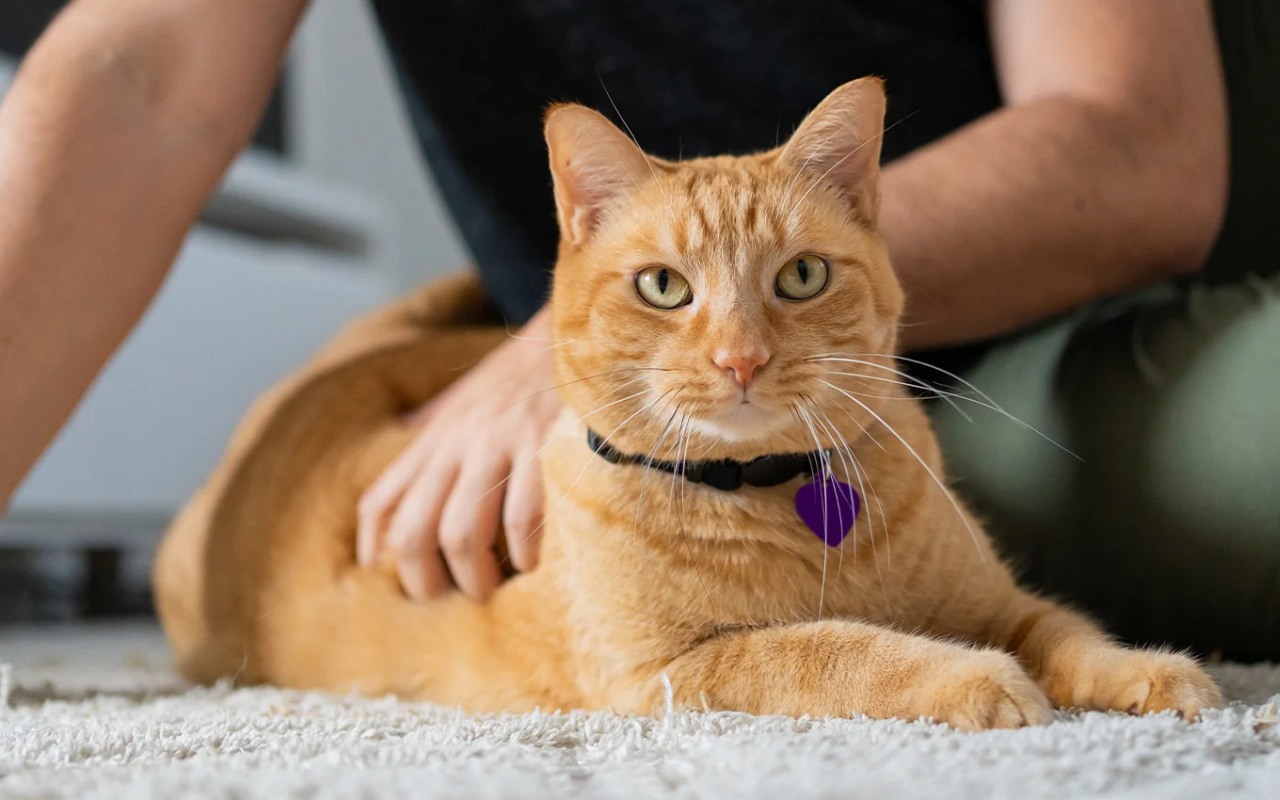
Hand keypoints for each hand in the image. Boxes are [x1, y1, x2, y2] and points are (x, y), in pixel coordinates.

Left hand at [357, 306, 560, 600]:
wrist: (574, 329)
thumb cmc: (522, 371)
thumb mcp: (465, 394)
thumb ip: (434, 422)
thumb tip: (400, 437)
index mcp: (434, 436)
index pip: (380, 503)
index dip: (375, 554)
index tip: (397, 584)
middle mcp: (456, 441)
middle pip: (414, 531)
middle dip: (426, 581)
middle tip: (452, 600)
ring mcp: (498, 442)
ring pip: (463, 532)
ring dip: (475, 577)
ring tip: (493, 590)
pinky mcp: (542, 443)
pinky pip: (523, 517)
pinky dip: (524, 553)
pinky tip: (534, 564)